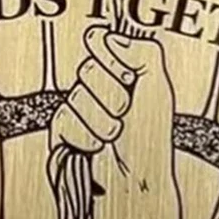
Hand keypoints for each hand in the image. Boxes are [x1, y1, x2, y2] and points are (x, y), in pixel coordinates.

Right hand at [50, 25, 175, 193]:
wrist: (138, 182)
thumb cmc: (151, 138)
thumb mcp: (159, 86)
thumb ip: (142, 50)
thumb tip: (108, 36)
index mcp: (117, 67)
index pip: (97, 40)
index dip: (113, 60)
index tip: (130, 78)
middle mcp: (94, 84)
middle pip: (86, 69)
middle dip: (112, 96)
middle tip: (126, 112)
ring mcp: (75, 107)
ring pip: (76, 98)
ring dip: (102, 122)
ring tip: (114, 135)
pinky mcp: (59, 131)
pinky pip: (63, 122)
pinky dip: (86, 137)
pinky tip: (97, 147)